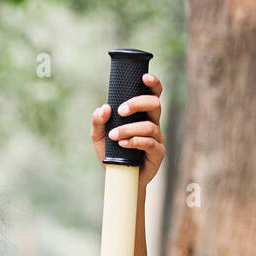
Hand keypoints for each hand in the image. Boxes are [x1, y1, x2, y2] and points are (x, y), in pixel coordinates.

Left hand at [90, 73, 164, 188]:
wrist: (117, 178)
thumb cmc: (111, 153)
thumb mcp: (98, 136)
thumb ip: (98, 120)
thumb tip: (105, 108)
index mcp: (143, 115)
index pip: (153, 94)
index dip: (154, 84)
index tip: (145, 77)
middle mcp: (153, 124)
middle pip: (155, 104)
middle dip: (137, 104)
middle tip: (121, 111)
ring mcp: (157, 139)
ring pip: (149, 126)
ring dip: (130, 128)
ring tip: (114, 136)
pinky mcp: (157, 154)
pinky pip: (149, 143)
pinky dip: (135, 142)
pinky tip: (123, 144)